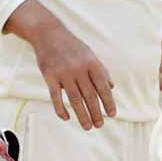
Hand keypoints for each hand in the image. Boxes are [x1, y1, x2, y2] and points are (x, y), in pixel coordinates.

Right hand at [5, 0, 115, 129]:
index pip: (103, 87)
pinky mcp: (49, 77)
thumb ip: (101, 70)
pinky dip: (61, 109)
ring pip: (75, 99)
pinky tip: (67, 118)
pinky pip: (56, 97)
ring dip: (82, 115)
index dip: (109, 102)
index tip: (112, 114)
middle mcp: (79, 69)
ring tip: (87, 127)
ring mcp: (64, 74)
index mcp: (92, 64)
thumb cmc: (73, 46)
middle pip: (90, 96)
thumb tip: (111, 87)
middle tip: (100, 125)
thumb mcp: (90, 55)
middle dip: (96, 112)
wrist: (49, 33)